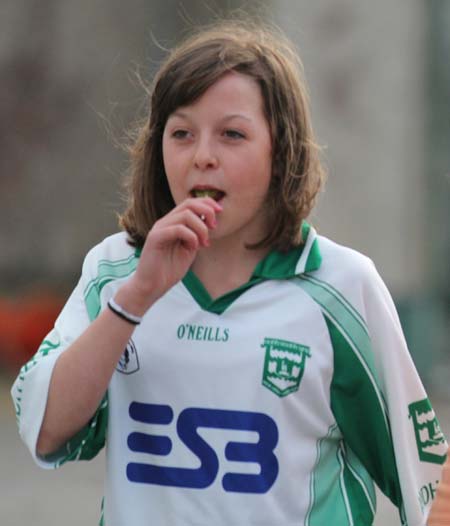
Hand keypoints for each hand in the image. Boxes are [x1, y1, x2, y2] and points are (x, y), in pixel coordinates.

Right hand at [116, 197, 221, 313]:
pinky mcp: (155, 237)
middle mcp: (165, 222)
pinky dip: (191, 236)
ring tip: (203, 243)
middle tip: (214, 227)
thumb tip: (211, 223)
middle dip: (207, 211)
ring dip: (201, 228)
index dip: (208, 203)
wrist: (152, 286)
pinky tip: (193, 247)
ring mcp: (159, 228)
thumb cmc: (170, 269)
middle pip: (189, 203)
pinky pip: (177, 228)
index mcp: (173, 223)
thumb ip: (198, 235)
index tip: (220, 212)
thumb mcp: (190, 249)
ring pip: (186, 215)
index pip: (191, 202)